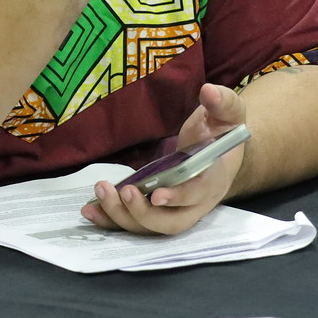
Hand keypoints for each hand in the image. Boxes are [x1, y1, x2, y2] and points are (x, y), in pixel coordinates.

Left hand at [82, 82, 248, 234]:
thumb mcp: (228, 113)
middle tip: (123, 191)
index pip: (198, 194)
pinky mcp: (154, 210)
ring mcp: (173, 211)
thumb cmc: (221, 133)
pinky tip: (89, 210)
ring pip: (149, 227)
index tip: (157, 194)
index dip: (178, 197)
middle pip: (171, 223)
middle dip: (144, 213)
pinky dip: (110, 220)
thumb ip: (222, 102)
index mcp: (213, 179)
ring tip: (101, 190)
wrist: (218, 153)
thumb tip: (209, 91)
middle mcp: (194, 204)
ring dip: (122, 215)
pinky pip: (132, 222)